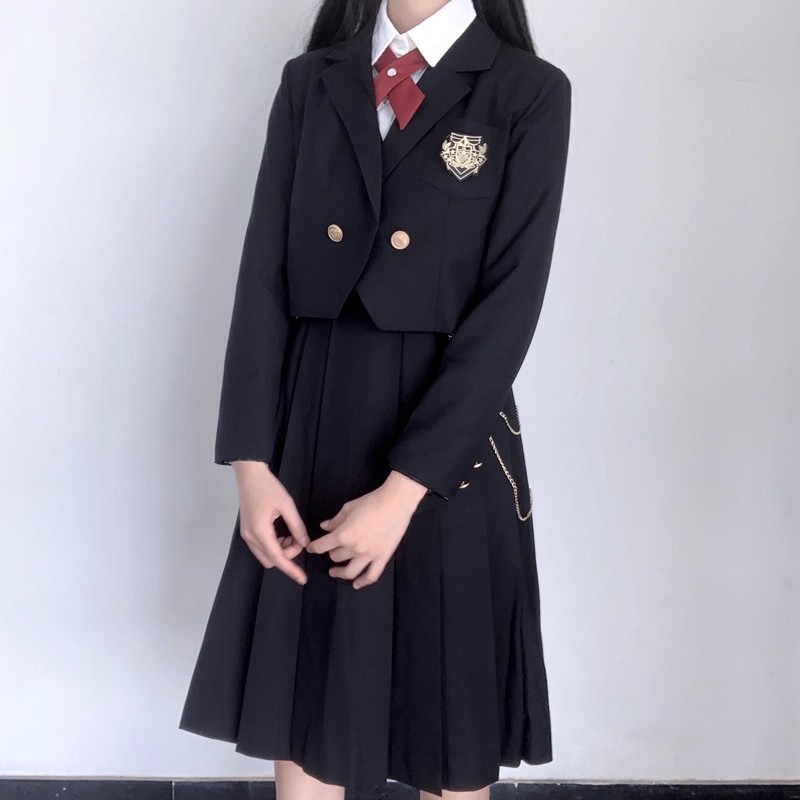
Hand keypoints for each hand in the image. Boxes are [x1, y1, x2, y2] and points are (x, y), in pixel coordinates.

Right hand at [232, 461, 309, 585]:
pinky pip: (262, 548)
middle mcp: (250, 537)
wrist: (250, 475)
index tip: (302, 578)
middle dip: (288, 555)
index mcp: (260, 531)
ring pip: (266, 555)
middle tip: (299, 539)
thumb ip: (297, 527)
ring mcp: (247, 535)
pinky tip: (284, 535)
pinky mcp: (247, 531)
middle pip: (271, 560)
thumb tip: (306, 543)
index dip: (291, 569)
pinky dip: (275, 546)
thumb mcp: (287, 505)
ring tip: (293, 535)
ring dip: (282, 550)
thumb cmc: (268, 487)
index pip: (277, 558)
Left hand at [306, 470, 428, 588]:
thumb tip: (324, 527)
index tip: (310, 548)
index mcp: (343, 535)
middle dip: (331, 552)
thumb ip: (334, 521)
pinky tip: (356, 585)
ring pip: (350, 572)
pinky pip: (371, 576)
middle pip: (335, 557)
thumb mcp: (348, 508)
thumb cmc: (370, 502)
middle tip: (332, 549)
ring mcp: (369, 556)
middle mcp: (354, 549)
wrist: (395, 503)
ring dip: (340, 573)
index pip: (322, 546)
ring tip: (334, 572)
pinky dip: (363, 582)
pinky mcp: (382, 558)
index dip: (314, 547)